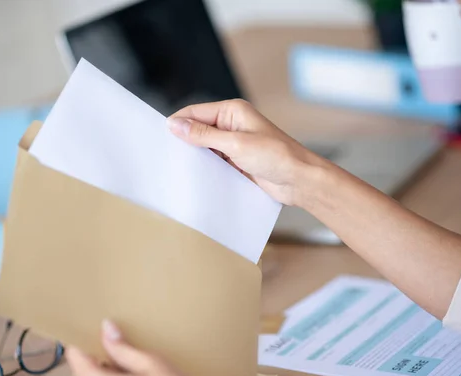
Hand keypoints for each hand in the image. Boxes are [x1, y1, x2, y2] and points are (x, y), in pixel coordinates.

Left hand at [67, 320, 200, 375]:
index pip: (75, 356)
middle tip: (120, 339)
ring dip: (110, 371)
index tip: (91, 326)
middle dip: (101, 355)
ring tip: (134, 359)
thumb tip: (107, 328)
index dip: (82, 339)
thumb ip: (123, 347)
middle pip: (86, 371)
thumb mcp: (150, 364)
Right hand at [167, 99, 327, 206]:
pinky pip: (215, 162)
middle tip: (167, 155)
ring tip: (180, 168)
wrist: (299, 181)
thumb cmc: (276, 156)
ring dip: (196, 156)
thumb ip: (204, 135)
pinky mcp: (237, 161)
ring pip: (205, 147)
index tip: (160, 138)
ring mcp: (235, 143)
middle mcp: (232, 124)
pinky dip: (206, 168)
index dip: (178, 123)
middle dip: (185, 141)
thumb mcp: (235, 144)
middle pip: (198, 129)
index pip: (195, 112)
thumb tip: (175, 124)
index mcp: (232, 111)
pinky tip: (197, 177)